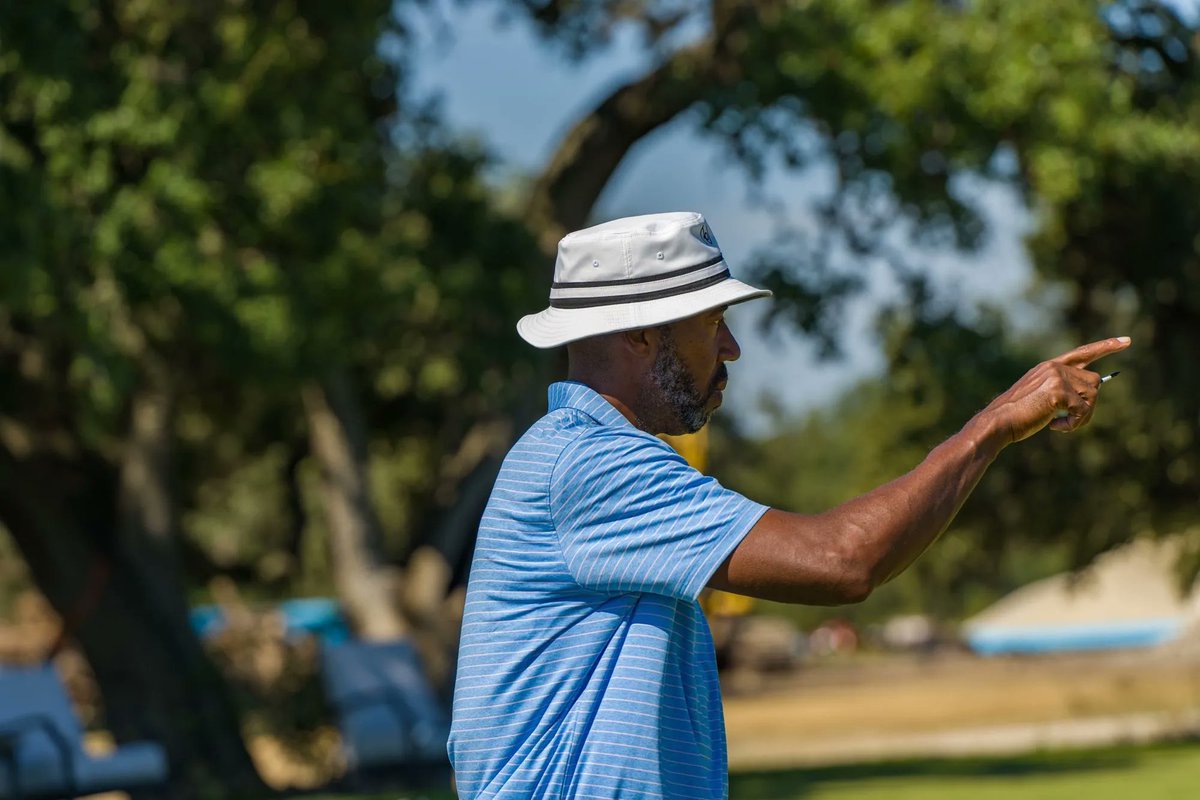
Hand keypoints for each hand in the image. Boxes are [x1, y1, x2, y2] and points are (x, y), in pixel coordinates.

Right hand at [986, 337, 1130, 443]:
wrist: (998, 422)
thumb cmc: (1017, 416)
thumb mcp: (1041, 397)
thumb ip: (1063, 390)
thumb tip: (1093, 392)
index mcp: (1049, 367)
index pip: (1083, 353)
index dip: (1106, 347)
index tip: (1127, 341)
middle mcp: (1054, 367)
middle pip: (1094, 383)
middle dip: (1088, 405)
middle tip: (1069, 420)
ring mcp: (1056, 377)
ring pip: (1092, 396)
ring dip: (1081, 417)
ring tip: (1059, 424)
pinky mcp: (1058, 391)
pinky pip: (1083, 410)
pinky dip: (1073, 425)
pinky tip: (1055, 427)